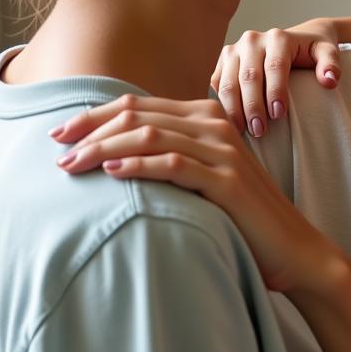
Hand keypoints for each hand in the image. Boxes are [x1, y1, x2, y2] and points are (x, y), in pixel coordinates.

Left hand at [53, 94, 337, 295]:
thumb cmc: (243, 216)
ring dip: (105, 148)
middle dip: (91, 129)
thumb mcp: (206, 176)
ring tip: (74, 164)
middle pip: (139, 115)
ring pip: (151, 135)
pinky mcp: (228, 179)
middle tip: (58, 149)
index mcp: (209, 118)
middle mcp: (217, 126)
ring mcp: (225, 151)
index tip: (62, 133)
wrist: (292, 247)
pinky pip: (173, 164)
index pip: (141, 105)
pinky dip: (138, 166)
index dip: (96, 115)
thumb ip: (174, 154)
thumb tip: (115, 154)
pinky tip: (112, 173)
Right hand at [212, 19, 343, 136]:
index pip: (274, 66)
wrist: (297, 38)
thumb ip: (331, 64)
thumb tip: (329, 81)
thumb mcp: (328, 52)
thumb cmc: (312, 50)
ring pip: (228, 82)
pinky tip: (231, 122)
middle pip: (249, 76)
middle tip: (260, 131)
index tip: (279, 115)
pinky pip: (217, 84)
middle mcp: (252, 40)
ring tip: (244, 132)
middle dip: (253, 106)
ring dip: (234, 109)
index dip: (275, 91)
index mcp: (278, 37)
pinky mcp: (224, 61)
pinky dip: (222, 104)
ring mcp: (235, 49)